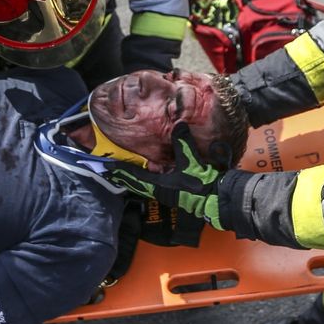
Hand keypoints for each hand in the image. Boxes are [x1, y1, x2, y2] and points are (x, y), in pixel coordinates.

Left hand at [104, 123, 225, 229]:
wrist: (217, 199)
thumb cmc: (202, 184)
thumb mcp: (192, 161)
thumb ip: (183, 143)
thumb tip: (179, 124)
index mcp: (159, 184)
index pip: (133, 176)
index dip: (119, 171)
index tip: (106, 167)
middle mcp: (158, 191)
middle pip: (134, 183)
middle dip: (121, 176)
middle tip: (107, 171)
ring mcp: (165, 194)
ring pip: (142, 185)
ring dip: (132, 178)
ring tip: (121, 172)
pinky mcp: (173, 194)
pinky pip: (152, 186)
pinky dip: (144, 179)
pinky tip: (146, 174)